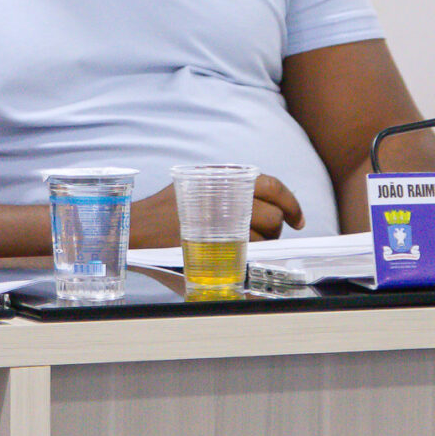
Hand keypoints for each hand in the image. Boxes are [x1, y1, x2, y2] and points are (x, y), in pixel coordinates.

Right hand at [128, 175, 305, 247]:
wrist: (138, 229)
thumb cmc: (165, 211)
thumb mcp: (196, 185)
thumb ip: (227, 189)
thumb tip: (261, 202)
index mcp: (224, 178)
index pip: (272, 186)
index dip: (291, 204)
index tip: (297, 219)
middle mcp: (226, 197)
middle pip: (272, 215)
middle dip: (275, 229)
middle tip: (266, 237)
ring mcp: (221, 222)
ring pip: (262, 238)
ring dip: (261, 245)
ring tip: (244, 247)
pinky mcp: (215, 246)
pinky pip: (247, 254)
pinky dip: (247, 257)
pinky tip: (236, 257)